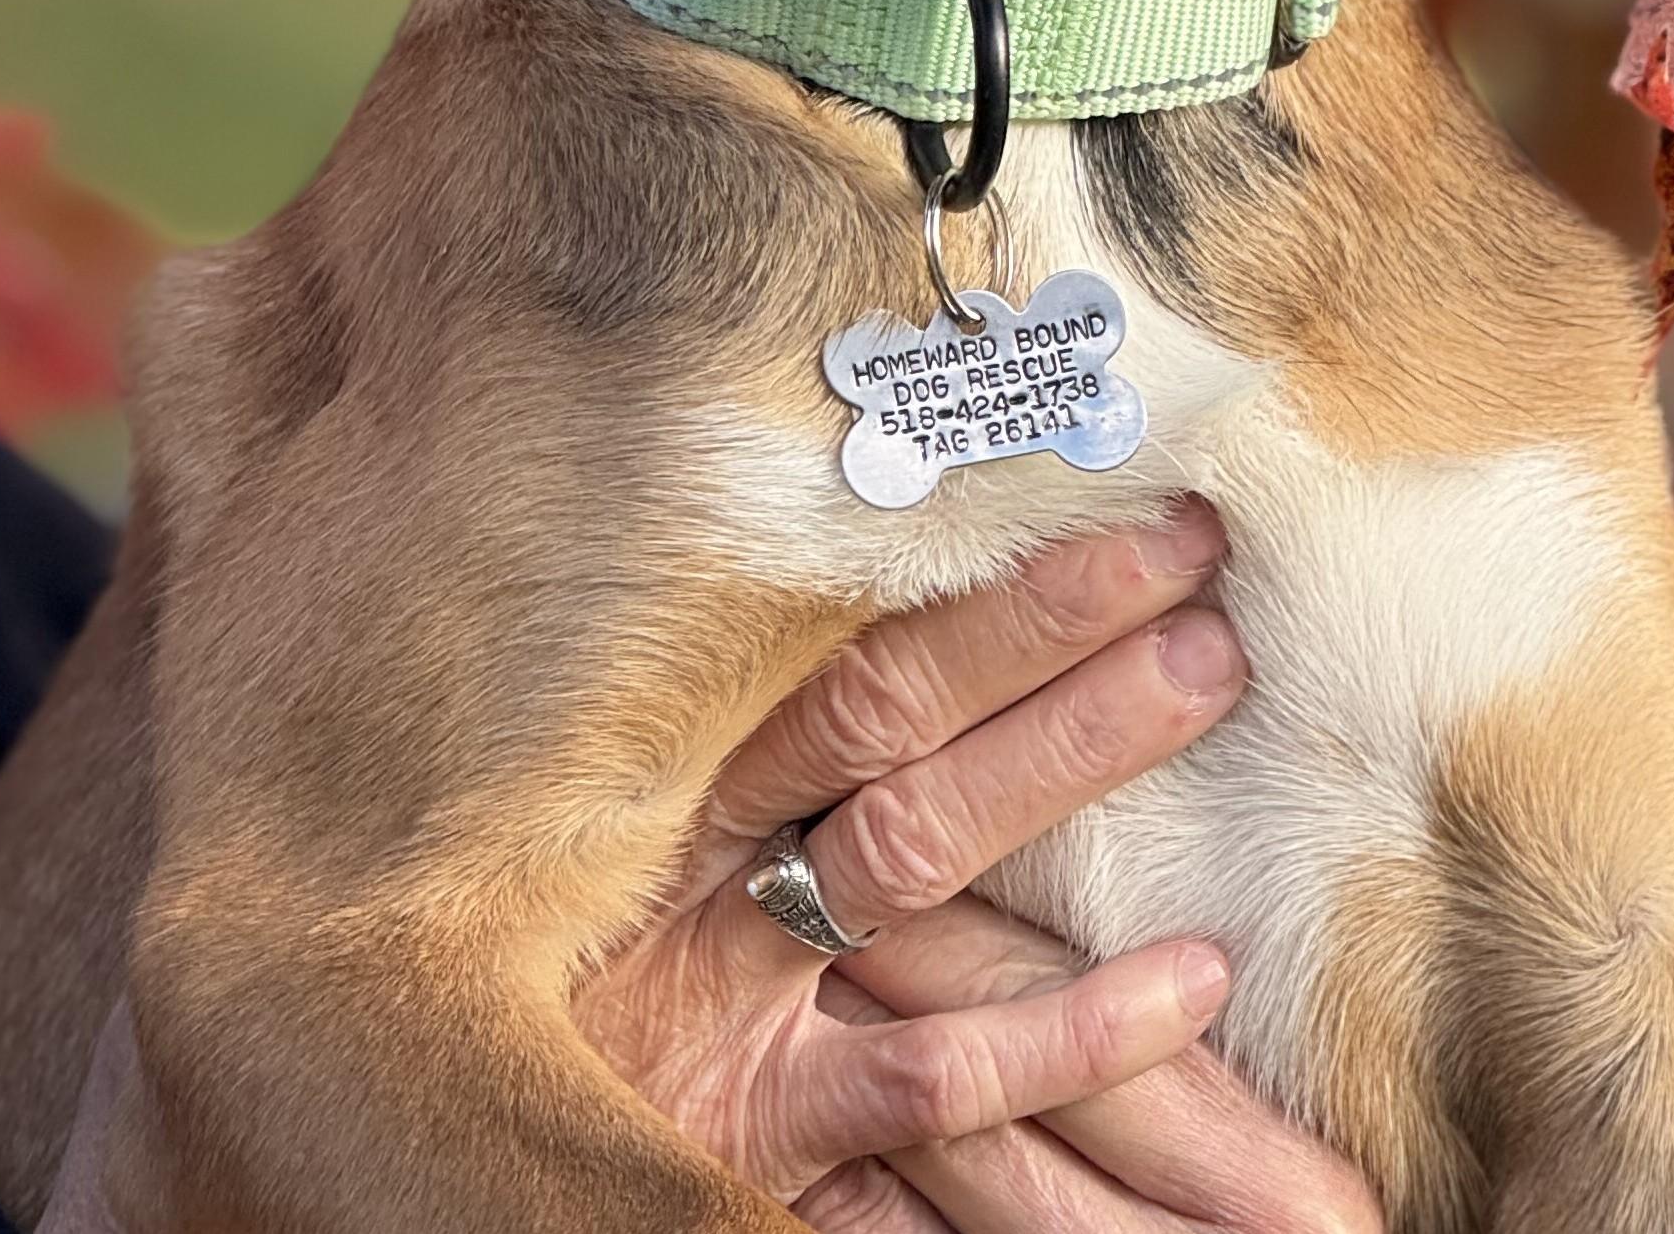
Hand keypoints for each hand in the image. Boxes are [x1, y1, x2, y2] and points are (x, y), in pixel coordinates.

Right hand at [572, 508, 1381, 1232]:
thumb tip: (968, 645)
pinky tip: (1197, 977)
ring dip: (1066, 751)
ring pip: (913, 857)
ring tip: (1207, 673)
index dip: (1003, 586)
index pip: (861, 659)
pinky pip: (935, 1081)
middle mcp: (705, 870)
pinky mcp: (763, 1139)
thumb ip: (817, 782)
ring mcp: (733, 1001)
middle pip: (888, 720)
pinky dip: (1073, 1029)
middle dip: (1045, 630)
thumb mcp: (690, 869)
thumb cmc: (610, 992)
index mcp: (693, 787)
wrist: (467, 1154)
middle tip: (1197, 558)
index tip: (1145, 519)